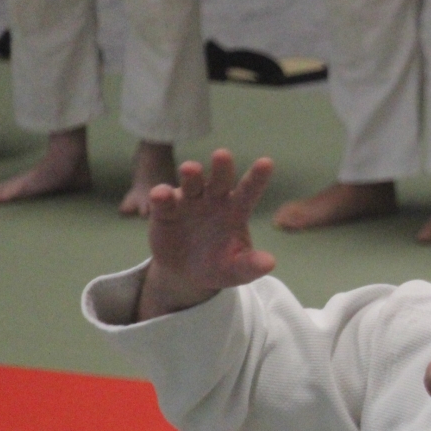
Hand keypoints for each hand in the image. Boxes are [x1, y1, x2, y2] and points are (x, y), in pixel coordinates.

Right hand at [136, 149, 277, 320]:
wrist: (185, 275)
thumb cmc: (218, 266)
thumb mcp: (236, 270)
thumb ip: (250, 265)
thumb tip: (270, 264)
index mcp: (235, 210)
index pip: (249, 190)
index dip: (257, 177)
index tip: (266, 163)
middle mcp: (213, 199)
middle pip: (219, 179)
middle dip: (221, 167)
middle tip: (222, 155)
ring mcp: (189, 202)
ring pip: (192, 183)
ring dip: (191, 174)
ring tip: (190, 169)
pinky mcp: (165, 211)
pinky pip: (164, 200)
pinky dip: (162, 195)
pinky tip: (161, 194)